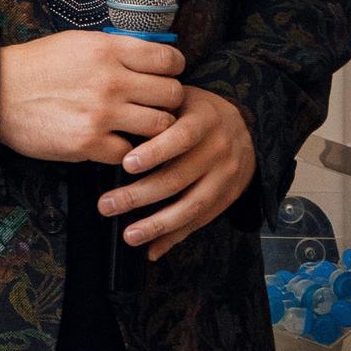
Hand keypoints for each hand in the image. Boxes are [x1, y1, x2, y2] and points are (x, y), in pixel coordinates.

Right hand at [0, 31, 185, 163]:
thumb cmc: (36, 66)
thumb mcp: (78, 42)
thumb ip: (116, 49)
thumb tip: (151, 56)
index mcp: (109, 50)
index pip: (168, 60)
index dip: (173, 69)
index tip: (166, 76)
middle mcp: (111, 81)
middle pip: (172, 94)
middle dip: (168, 101)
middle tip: (155, 105)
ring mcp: (101, 114)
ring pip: (159, 126)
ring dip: (153, 129)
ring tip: (140, 127)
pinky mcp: (88, 144)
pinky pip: (129, 152)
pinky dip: (125, 151)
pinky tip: (114, 143)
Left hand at [101, 86, 256, 260]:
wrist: (244, 127)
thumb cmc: (195, 113)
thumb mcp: (180, 101)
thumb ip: (154, 112)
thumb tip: (116, 129)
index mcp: (205, 120)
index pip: (181, 136)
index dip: (155, 151)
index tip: (127, 164)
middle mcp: (219, 149)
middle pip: (179, 178)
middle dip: (139, 195)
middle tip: (106, 205)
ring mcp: (226, 176)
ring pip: (191, 205)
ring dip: (158, 224)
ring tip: (129, 235)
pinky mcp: (228, 198)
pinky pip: (201, 222)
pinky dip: (175, 237)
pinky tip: (152, 249)